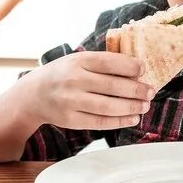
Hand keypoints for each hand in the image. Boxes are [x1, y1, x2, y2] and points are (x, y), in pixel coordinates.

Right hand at [21, 51, 153, 130]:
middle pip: (113, 86)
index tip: (143, 69)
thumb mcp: (76, 61)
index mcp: (77, 61)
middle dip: (137, 89)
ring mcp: (71, 101)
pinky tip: (133, 118)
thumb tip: (136, 71)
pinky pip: (101, 121)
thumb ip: (101, 63)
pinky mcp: (71, 119)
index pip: (109, 62)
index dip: (131, 65)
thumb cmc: (61, 75)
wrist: (32, 95)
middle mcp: (73, 80)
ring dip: (132, 106)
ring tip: (144, 105)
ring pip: (109, 106)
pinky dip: (120, 121)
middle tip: (150, 91)